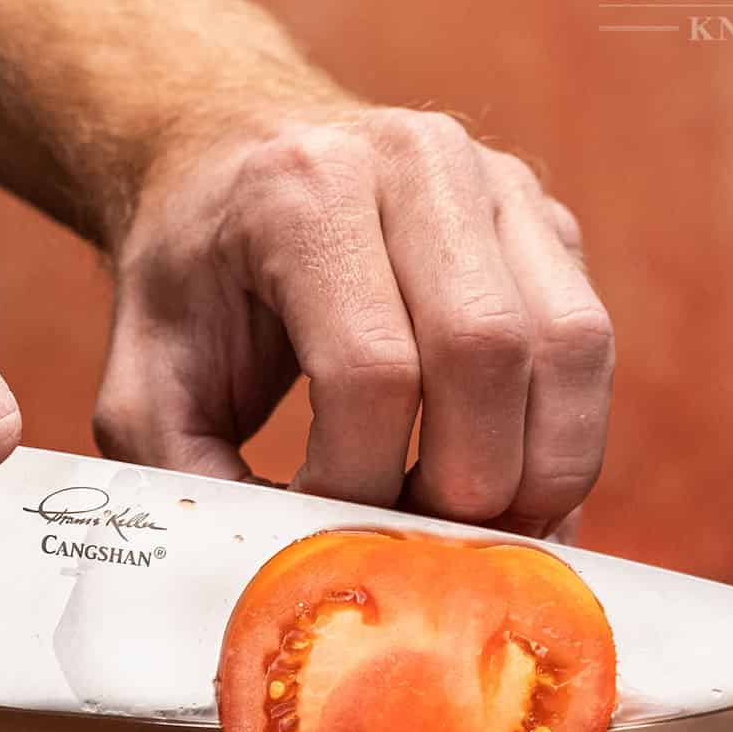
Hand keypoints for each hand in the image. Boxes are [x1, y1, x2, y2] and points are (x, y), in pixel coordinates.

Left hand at [93, 104, 611, 537]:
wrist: (228, 164)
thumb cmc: (188, 281)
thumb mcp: (144, 380)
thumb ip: (190, 478)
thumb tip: (280, 569)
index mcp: (304, 188)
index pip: (369, 366)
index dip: (356, 480)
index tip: (321, 530)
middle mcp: (416, 161)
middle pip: (486, 351)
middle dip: (462, 486)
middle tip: (417, 552)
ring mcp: (496, 183)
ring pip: (568, 346)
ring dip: (538, 471)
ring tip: (477, 536)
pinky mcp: (546, 223)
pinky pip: (588, 345)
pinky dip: (564, 440)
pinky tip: (512, 497)